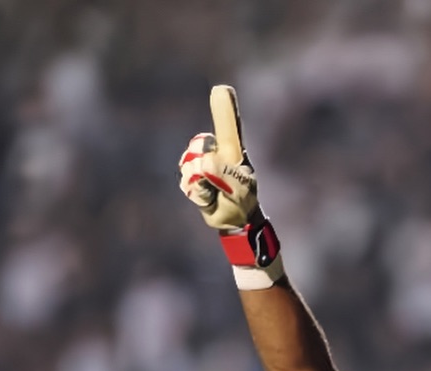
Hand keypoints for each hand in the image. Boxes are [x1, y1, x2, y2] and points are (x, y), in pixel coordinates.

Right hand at [179, 85, 259, 230]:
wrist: (234, 221)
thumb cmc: (242, 202)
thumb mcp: (240, 189)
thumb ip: (224, 174)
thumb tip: (204, 163)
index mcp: (232, 150)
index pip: (229, 128)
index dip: (224, 111)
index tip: (221, 90)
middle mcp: (214, 151)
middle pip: (200, 146)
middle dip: (208, 166)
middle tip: (221, 184)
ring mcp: (200, 163)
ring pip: (191, 165)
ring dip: (204, 183)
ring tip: (216, 192)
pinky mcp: (190, 177)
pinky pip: (188, 181)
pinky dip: (198, 193)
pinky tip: (207, 197)